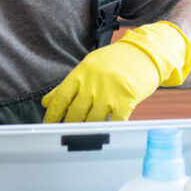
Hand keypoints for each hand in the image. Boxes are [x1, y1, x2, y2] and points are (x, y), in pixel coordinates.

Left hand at [41, 22, 190, 122]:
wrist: (143, 53)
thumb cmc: (114, 61)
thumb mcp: (88, 67)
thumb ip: (67, 86)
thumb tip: (46, 102)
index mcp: (81, 74)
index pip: (61, 98)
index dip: (52, 115)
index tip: (47, 126)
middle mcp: (93, 83)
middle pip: (75, 113)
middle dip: (68, 126)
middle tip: (65, 134)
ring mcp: (109, 93)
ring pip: (92, 121)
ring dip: (86, 131)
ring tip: (83, 136)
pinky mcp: (126, 100)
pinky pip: (113, 122)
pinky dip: (107, 130)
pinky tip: (103, 134)